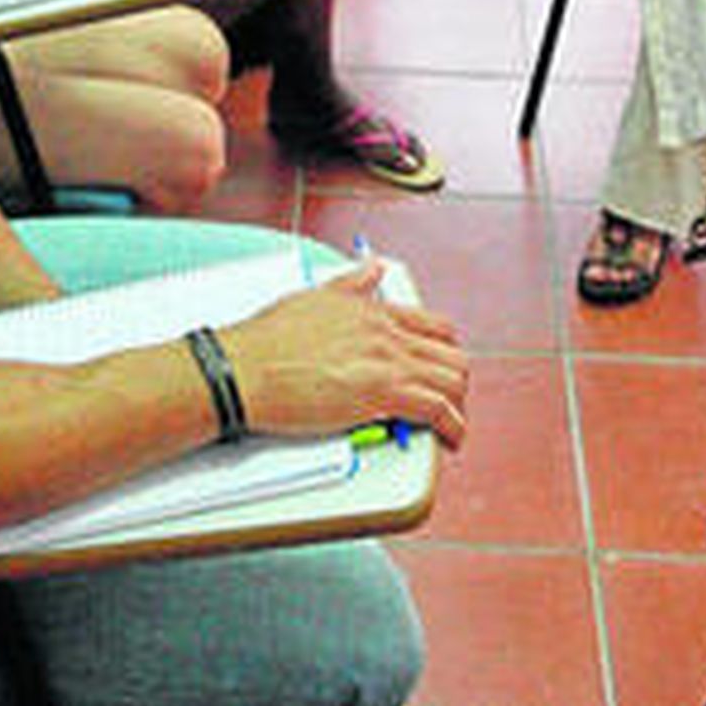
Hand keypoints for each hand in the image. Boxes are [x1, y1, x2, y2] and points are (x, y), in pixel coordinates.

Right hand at [221, 261, 468, 447]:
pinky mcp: (382, 394)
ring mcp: (387, 363)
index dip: (446, 348)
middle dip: (456, 378)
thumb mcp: (314, 296)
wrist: (247, 369)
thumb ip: (351, 284)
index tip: (443, 364)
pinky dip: (452, 426)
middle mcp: (387, 333)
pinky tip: (450, 437)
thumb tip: (372, 267)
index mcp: (373, 310)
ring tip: (452, 422)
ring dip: (458, 403)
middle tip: (448, 398)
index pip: (433, 325)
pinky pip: (437, 409)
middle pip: (450, 354)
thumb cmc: (269, 339)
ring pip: (452, 380)